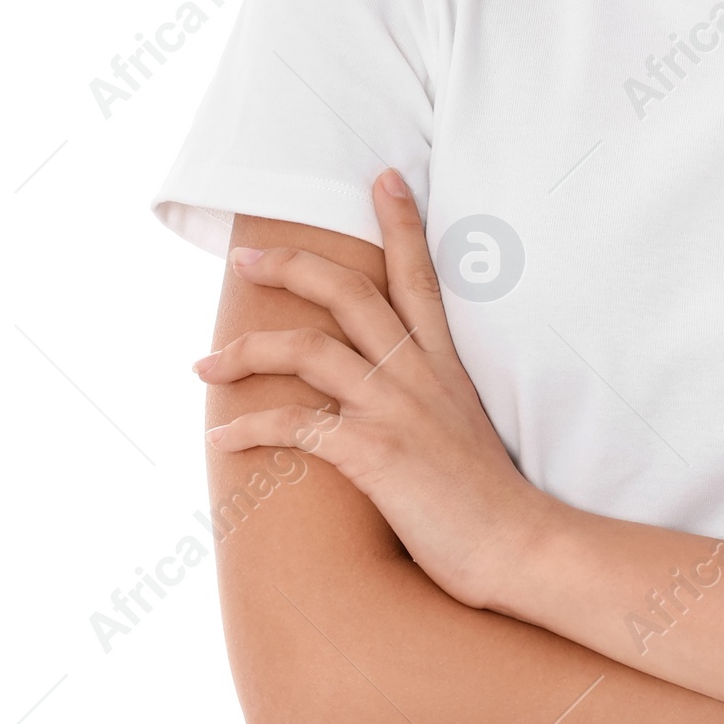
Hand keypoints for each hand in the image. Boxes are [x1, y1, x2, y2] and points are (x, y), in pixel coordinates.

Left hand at [196, 170, 550, 607]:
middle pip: (349, 292)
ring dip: (246, 351)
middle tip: (244, 257)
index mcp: (443, 363)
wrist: (520, 546)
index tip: (382, 177)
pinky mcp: (375, 454)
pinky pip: (296, 427)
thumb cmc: (491, 499)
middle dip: (290, 266)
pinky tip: (223, 438)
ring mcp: (396, 410)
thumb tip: (398, 393)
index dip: (400, 223)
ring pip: (309, 350)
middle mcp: (418, 374)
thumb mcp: (466, 426)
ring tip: (204, 364)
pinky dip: (251, 428)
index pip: (420, 275)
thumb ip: (432, 396)